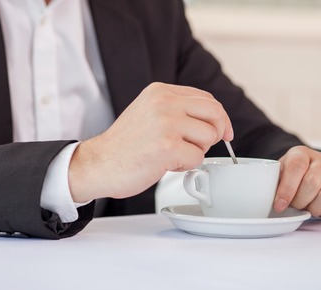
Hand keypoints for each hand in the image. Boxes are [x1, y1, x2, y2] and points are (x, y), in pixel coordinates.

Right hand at [68, 82, 232, 202]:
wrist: (98, 163)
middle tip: (204, 145)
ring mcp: (167, 123)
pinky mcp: (168, 147)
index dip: (218, 117)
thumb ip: (175, 109)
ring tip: (173, 154)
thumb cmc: (122, 145)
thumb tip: (210, 120)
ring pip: (209, 136)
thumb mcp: (147, 112)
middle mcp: (164, 103)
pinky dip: (186, 166)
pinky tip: (165, 164)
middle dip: (217, 132)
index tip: (222, 130)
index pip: (206, 99)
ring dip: (196, 151)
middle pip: (215, 113)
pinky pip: (198, 157)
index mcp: (160, 92)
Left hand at [274, 146, 320, 221]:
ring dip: (314, 209)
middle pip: (312, 183)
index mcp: (301, 154)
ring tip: (308, 207)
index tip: (279, 206)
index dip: (286, 190)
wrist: (315, 173)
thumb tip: (268, 202)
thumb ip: (274, 184)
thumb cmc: (292, 178)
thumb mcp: (279, 174)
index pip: (296, 167)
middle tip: (295, 206)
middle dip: (299, 201)